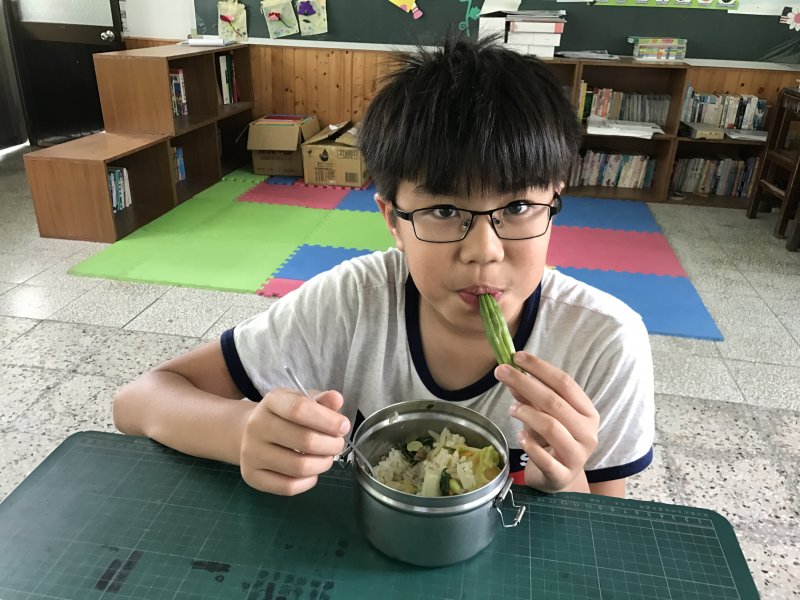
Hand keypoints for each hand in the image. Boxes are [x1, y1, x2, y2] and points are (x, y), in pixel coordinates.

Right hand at [239, 388, 349, 495]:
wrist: (250, 433)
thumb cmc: (283, 416)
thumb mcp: (300, 400)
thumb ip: (321, 400)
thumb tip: (337, 399)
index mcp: (271, 402)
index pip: (300, 409)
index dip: (328, 420)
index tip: (343, 426)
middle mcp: (256, 426)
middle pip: (305, 441)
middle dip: (331, 445)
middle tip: (338, 444)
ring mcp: (251, 453)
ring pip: (299, 467)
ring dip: (323, 464)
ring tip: (327, 457)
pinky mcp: (252, 476)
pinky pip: (288, 487)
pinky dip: (308, 482)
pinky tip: (312, 472)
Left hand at [494, 351, 598, 492]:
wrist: (559, 479)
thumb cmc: (553, 441)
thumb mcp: (544, 414)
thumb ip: (530, 397)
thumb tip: (512, 374)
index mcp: (587, 412)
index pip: (565, 383)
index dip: (540, 368)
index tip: (516, 357)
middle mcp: (587, 433)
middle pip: (554, 401)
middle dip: (525, 383)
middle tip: (501, 372)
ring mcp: (577, 455)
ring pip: (550, 426)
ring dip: (526, 412)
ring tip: (512, 409)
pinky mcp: (562, 475)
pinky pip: (543, 457)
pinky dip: (529, 444)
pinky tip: (519, 436)